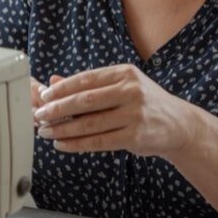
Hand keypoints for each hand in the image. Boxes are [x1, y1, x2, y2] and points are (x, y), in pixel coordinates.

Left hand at [33, 64, 197, 158]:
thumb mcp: (122, 85)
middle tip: (39, 115)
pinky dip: (77, 144)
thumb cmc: (145, 102)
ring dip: (63, 129)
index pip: (86, 78)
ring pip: (90, 124)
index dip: (62, 88)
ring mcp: (134, 114)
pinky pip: (99, 141)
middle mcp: (130, 91)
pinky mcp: (135, 136)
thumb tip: (55, 81)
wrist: (178, 124)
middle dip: (57, 109)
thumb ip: (90, 84)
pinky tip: (62, 144)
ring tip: (46, 132)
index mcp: (125, 73)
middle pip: (86, 100)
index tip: (44, 96)